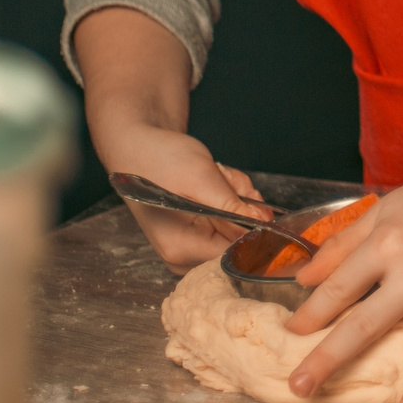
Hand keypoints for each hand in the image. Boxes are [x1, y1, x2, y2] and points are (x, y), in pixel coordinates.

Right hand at [87, 114, 270, 270]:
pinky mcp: (194, 232)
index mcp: (181, 249)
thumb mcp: (202, 180)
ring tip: (215, 175)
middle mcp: (182, 256)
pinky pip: (227, 218)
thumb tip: (266, 224)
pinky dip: (228, 196)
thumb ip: (233, 208)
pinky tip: (213, 180)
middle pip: (237, 239)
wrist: (137, 146)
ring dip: (235, 196)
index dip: (253, 226)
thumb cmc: (160, 160)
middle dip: (240, 205)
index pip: (235, 253)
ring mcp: (187, 246)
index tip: (250, 200)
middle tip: (225, 180)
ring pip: (236, 225)